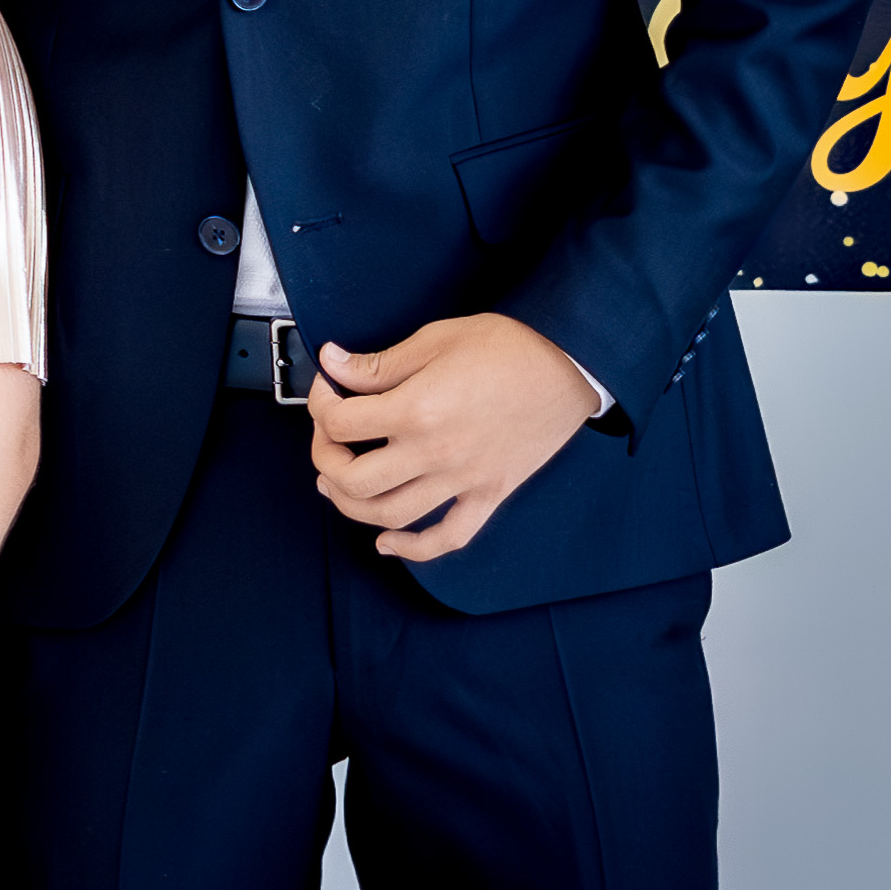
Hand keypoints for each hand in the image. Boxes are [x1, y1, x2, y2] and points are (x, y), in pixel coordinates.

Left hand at [308, 312, 601, 561]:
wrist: (569, 366)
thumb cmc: (510, 348)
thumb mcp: (434, 339)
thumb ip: (379, 363)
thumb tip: (334, 364)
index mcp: (418, 411)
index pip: (342, 424)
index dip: (321, 404)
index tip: (328, 388)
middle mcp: (436, 454)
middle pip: (354, 479)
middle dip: (326, 458)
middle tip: (327, 437)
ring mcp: (463, 480)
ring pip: (390, 515)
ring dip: (352, 505)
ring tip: (336, 484)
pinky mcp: (489, 494)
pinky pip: (448, 537)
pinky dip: (414, 549)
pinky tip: (389, 542)